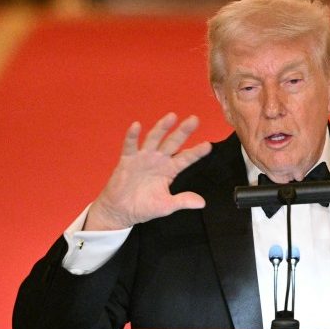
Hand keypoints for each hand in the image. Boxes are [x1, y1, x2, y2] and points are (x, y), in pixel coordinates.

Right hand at [84, 113, 212, 230]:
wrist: (122, 211)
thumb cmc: (145, 207)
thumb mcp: (167, 206)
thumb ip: (183, 201)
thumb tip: (202, 203)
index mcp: (170, 170)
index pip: (186, 158)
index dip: (196, 152)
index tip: (208, 145)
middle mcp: (158, 160)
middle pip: (173, 142)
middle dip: (183, 131)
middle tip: (194, 119)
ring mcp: (143, 158)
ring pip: (154, 139)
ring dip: (162, 128)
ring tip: (171, 117)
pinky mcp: (127, 160)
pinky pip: (130, 145)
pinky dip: (132, 136)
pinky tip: (136, 125)